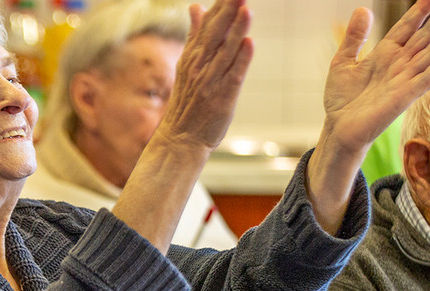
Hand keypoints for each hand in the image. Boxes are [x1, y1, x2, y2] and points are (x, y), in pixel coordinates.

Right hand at [156, 0, 252, 153]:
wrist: (180, 138)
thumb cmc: (188, 101)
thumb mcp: (187, 63)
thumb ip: (195, 35)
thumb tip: (196, 7)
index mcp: (193, 55)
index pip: (207, 23)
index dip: (220, 5)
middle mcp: (200, 65)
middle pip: (216, 32)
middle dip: (228, 10)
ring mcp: (211, 81)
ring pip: (226, 51)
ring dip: (237, 30)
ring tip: (246, 8)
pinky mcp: (223, 97)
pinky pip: (234, 75)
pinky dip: (241, 59)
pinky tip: (249, 43)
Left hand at [319, 0, 429, 156]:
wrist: (339, 128)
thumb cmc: (342, 99)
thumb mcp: (342, 61)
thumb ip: (355, 37)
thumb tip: (362, 9)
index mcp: (386, 53)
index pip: (408, 26)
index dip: (421, 9)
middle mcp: (400, 64)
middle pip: (426, 35)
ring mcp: (404, 80)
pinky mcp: (404, 97)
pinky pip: (425, 79)